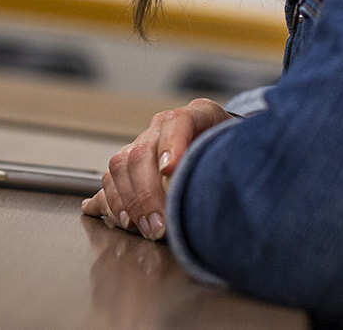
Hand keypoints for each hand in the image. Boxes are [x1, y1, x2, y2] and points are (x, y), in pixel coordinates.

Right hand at [80, 98, 230, 240]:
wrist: (222, 148)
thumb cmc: (234, 154)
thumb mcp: (241, 153)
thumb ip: (228, 165)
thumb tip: (216, 196)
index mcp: (198, 115)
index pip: (180, 122)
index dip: (173, 145)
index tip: (170, 171)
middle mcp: (164, 127)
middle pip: (143, 151)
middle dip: (147, 193)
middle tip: (159, 225)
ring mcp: (144, 143)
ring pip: (120, 164)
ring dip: (126, 200)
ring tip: (139, 227)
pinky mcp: (131, 165)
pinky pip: (110, 179)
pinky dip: (108, 200)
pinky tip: (100, 212)